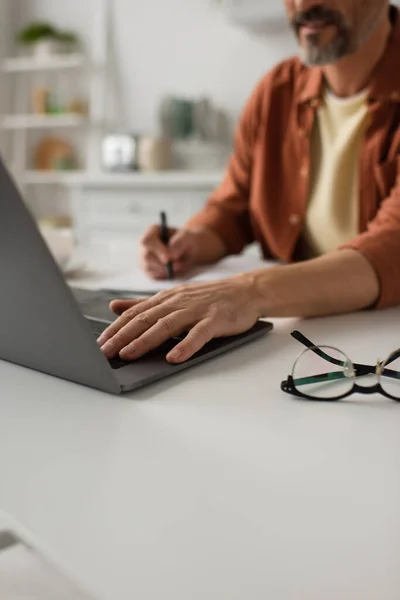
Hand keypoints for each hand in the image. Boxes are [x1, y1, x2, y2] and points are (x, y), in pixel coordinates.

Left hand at [97, 275, 261, 363]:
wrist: (247, 290)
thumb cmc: (209, 297)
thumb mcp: (174, 297)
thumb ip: (143, 303)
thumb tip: (114, 306)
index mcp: (166, 298)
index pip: (135, 313)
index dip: (115, 328)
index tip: (98, 344)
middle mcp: (178, 302)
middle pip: (145, 319)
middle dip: (123, 336)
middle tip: (104, 352)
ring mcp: (197, 310)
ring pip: (166, 325)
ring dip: (146, 340)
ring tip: (129, 354)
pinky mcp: (216, 319)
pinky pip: (199, 333)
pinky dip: (186, 345)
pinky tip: (174, 357)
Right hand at [139, 225, 201, 279]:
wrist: (191, 251)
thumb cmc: (189, 242)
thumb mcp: (188, 239)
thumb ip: (180, 244)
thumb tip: (172, 256)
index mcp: (152, 231)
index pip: (147, 241)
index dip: (157, 250)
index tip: (169, 259)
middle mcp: (145, 245)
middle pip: (146, 257)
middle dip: (162, 264)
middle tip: (178, 267)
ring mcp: (144, 258)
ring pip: (149, 268)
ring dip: (166, 270)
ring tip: (181, 266)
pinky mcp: (149, 270)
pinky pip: (154, 276)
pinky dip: (166, 275)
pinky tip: (175, 270)